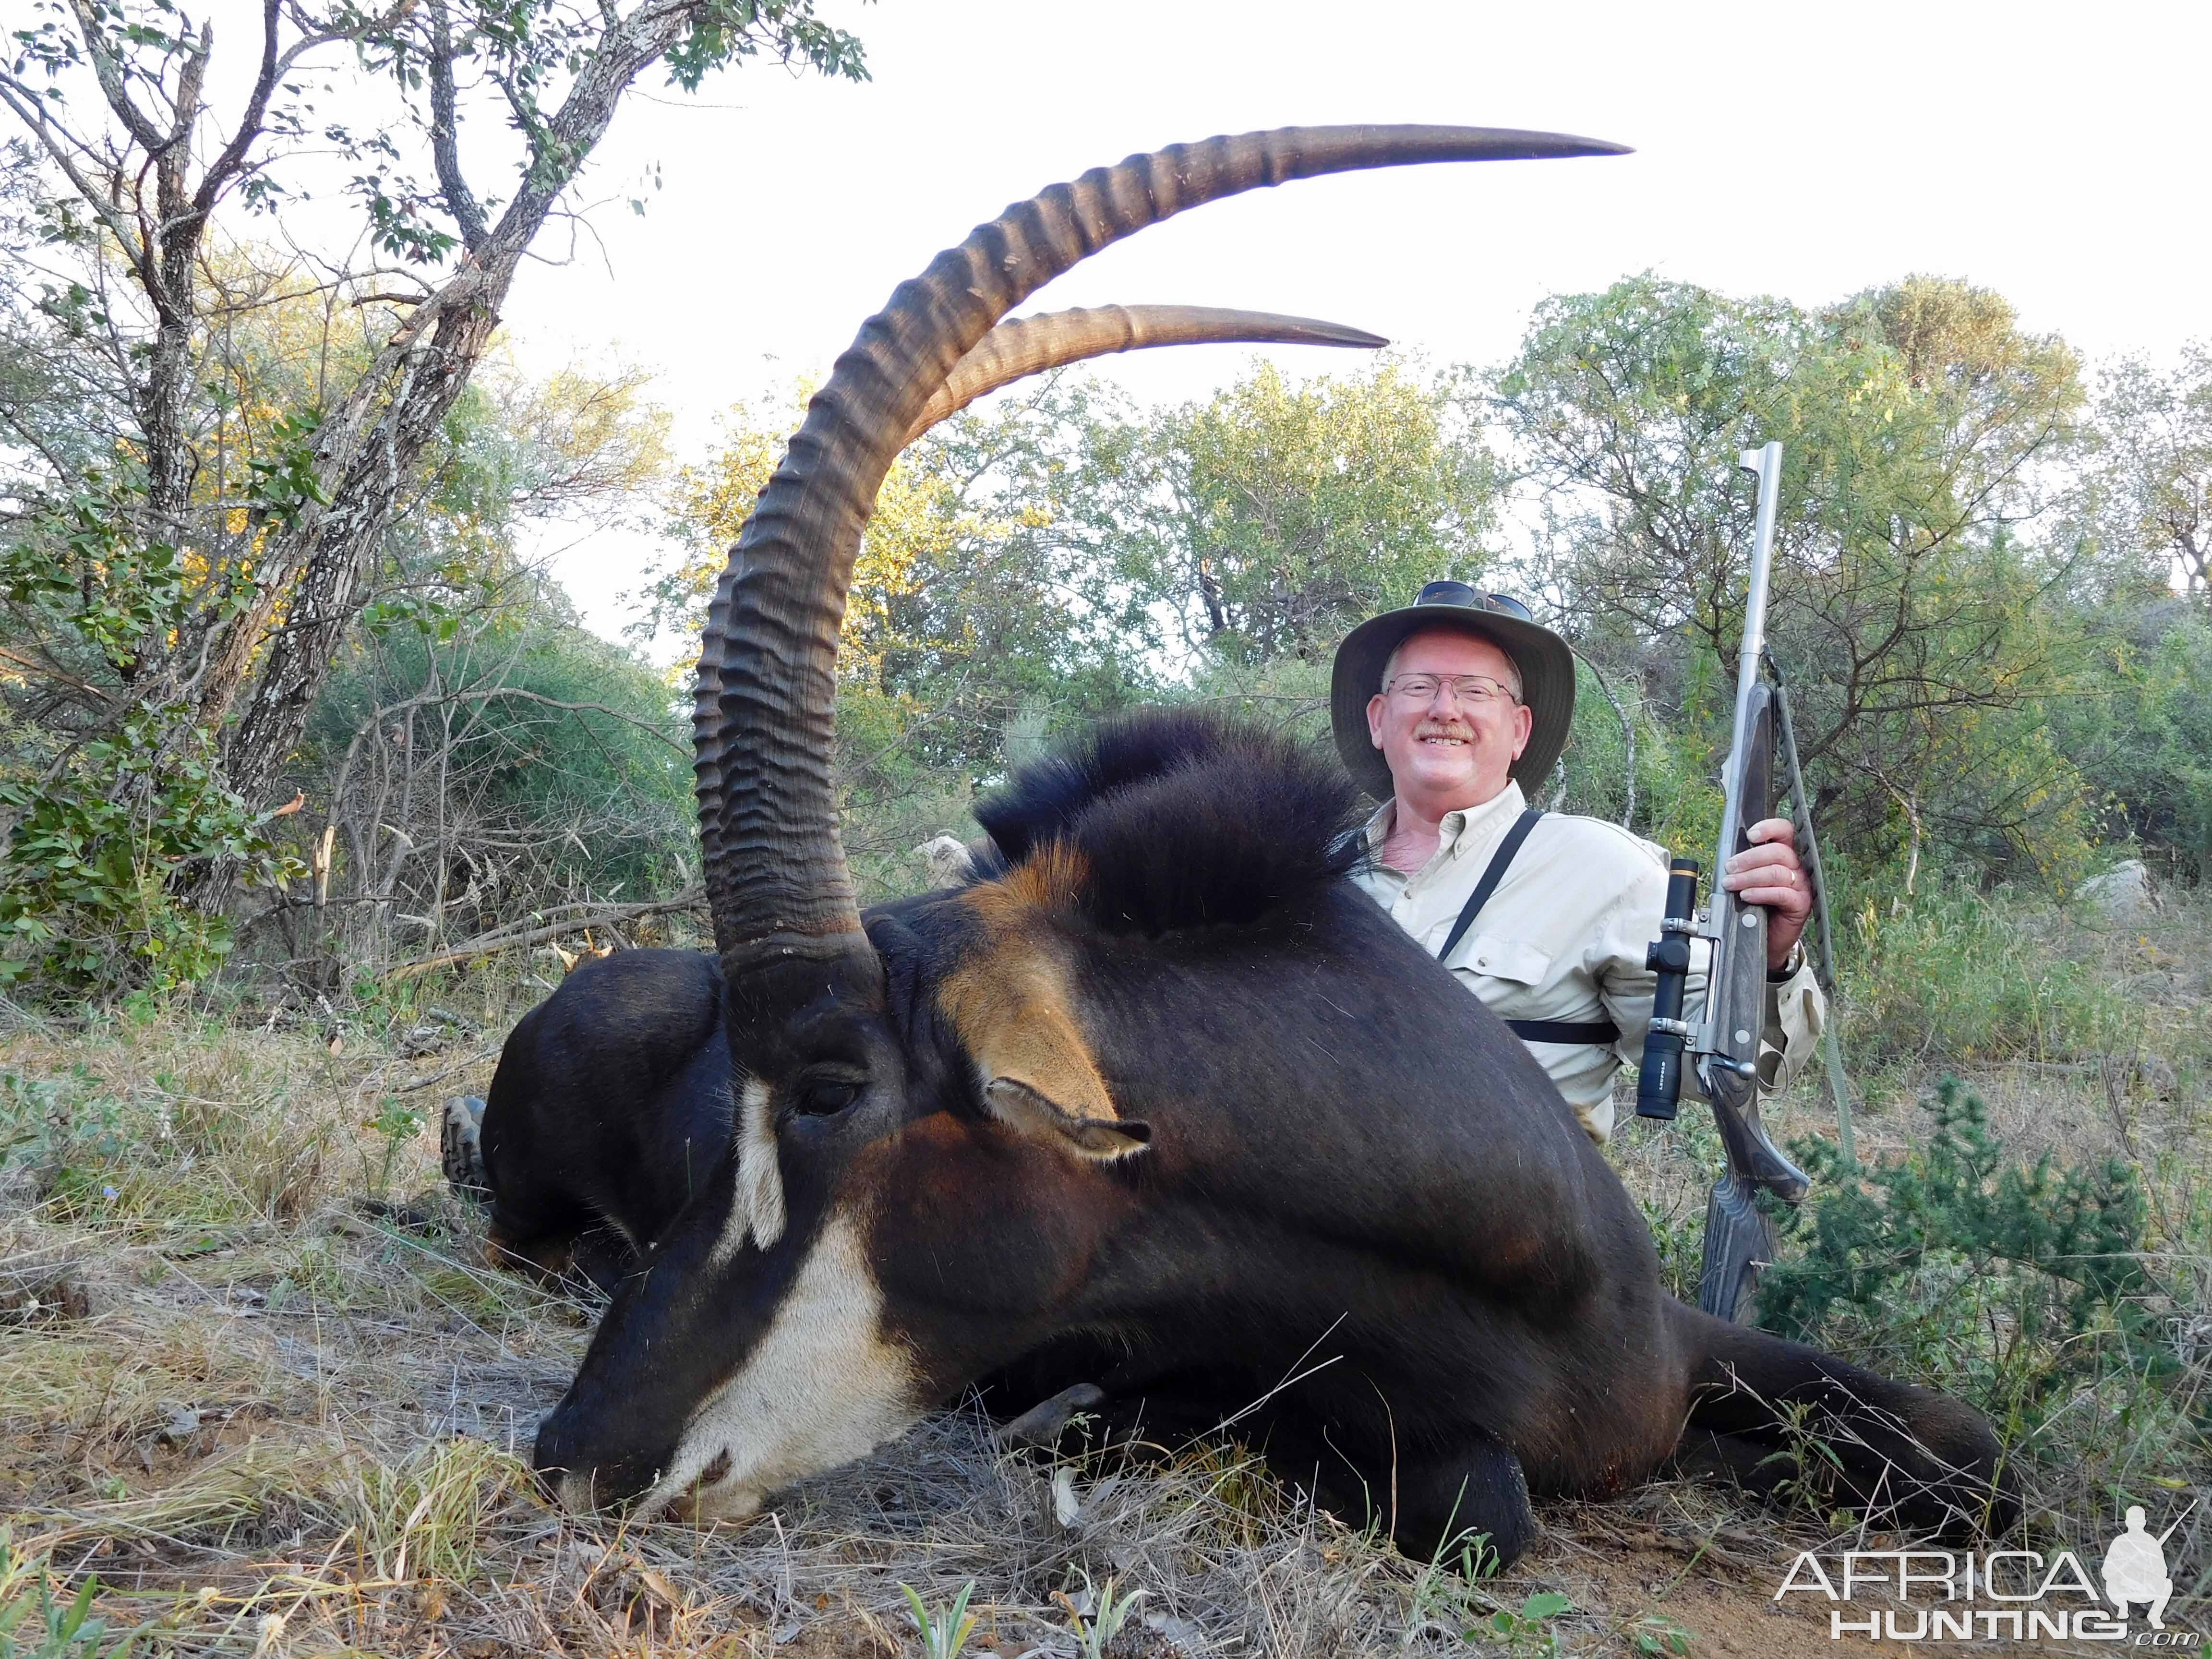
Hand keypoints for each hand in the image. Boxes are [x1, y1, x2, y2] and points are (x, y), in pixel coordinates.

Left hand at [1722, 817, 1810, 972]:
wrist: (1768, 936)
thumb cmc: (1758, 904)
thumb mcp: (1750, 879)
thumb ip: (1745, 865)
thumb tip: (1728, 857)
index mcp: (1786, 854)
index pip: (1784, 831)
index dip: (1769, 828)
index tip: (1750, 835)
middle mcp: (1797, 866)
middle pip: (1778, 852)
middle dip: (1749, 858)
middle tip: (1730, 867)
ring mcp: (1801, 885)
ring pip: (1777, 872)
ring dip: (1749, 877)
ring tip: (1731, 884)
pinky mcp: (1801, 903)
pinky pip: (1781, 893)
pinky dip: (1760, 893)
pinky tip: (1747, 896)